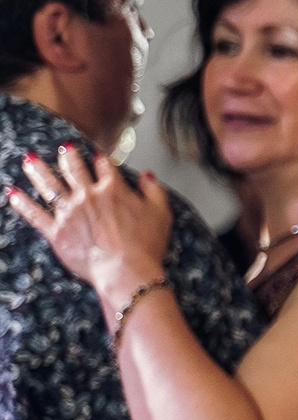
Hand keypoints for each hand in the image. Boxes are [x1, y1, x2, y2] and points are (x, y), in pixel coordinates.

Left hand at [7, 143, 172, 300]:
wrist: (125, 271)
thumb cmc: (145, 246)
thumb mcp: (161, 214)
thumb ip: (154, 191)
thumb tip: (147, 176)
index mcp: (114, 190)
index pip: (105, 166)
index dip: (101, 159)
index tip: (98, 156)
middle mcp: (88, 196)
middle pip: (73, 169)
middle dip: (68, 156)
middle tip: (63, 148)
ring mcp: (70, 213)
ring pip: (49, 185)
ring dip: (37, 170)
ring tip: (29, 159)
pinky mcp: (56, 232)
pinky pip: (35, 214)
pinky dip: (22, 203)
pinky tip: (12, 193)